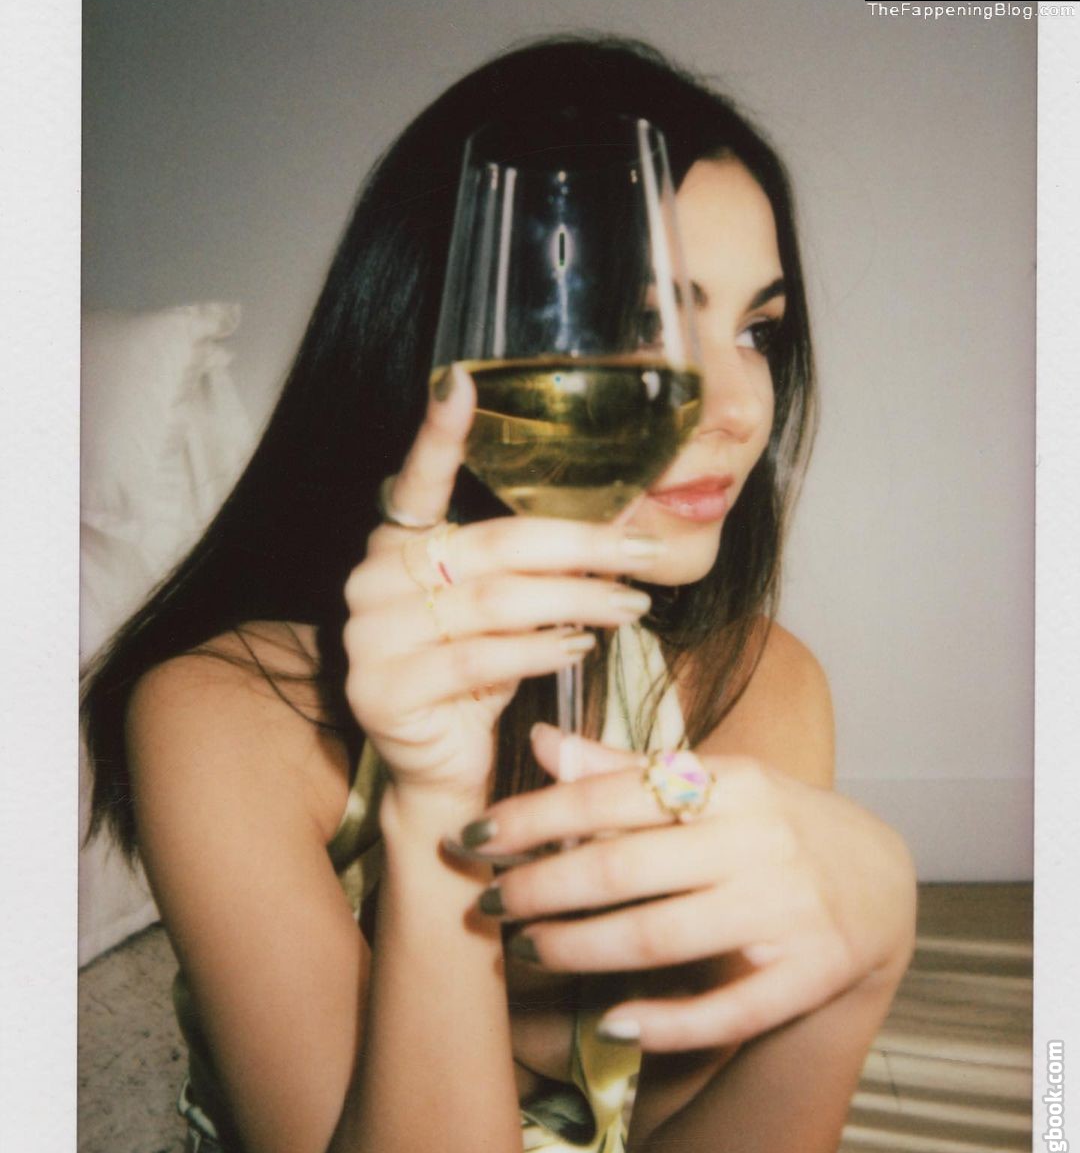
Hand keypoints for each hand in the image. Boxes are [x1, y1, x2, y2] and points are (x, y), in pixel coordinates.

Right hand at [341, 367, 665, 815]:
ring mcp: (369, 635)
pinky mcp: (382, 689)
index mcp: (399, 544)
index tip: (460, 381)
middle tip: (643, 554)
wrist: (443, 771)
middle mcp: (373, 578)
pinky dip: (539, 651)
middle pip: (492, 546)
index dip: (437, 433)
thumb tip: (625, 514)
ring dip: (576, 602)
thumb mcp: (510, 608)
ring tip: (631, 606)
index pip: (417, 479)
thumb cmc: (482, 676)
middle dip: (580, 547)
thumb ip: (538, 563)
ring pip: (493, 603)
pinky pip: (477, 659)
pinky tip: (581, 647)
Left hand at [457, 725, 917, 1051]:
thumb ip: (624, 771)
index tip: (473, 835)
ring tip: (526, 949)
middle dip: (544, 886)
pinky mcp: (810, 974)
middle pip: (627, 868)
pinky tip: (614, 1022)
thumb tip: (541, 739)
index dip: (536, 817)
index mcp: (731, 782)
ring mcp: (788, 911)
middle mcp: (760, 841)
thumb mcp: (712, 783)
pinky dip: (667, 1021)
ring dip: (581, 948)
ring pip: (663, 936)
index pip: (614, 796)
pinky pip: (729, 1009)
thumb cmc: (769, 824)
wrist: (879, 881)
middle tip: (488, 902)